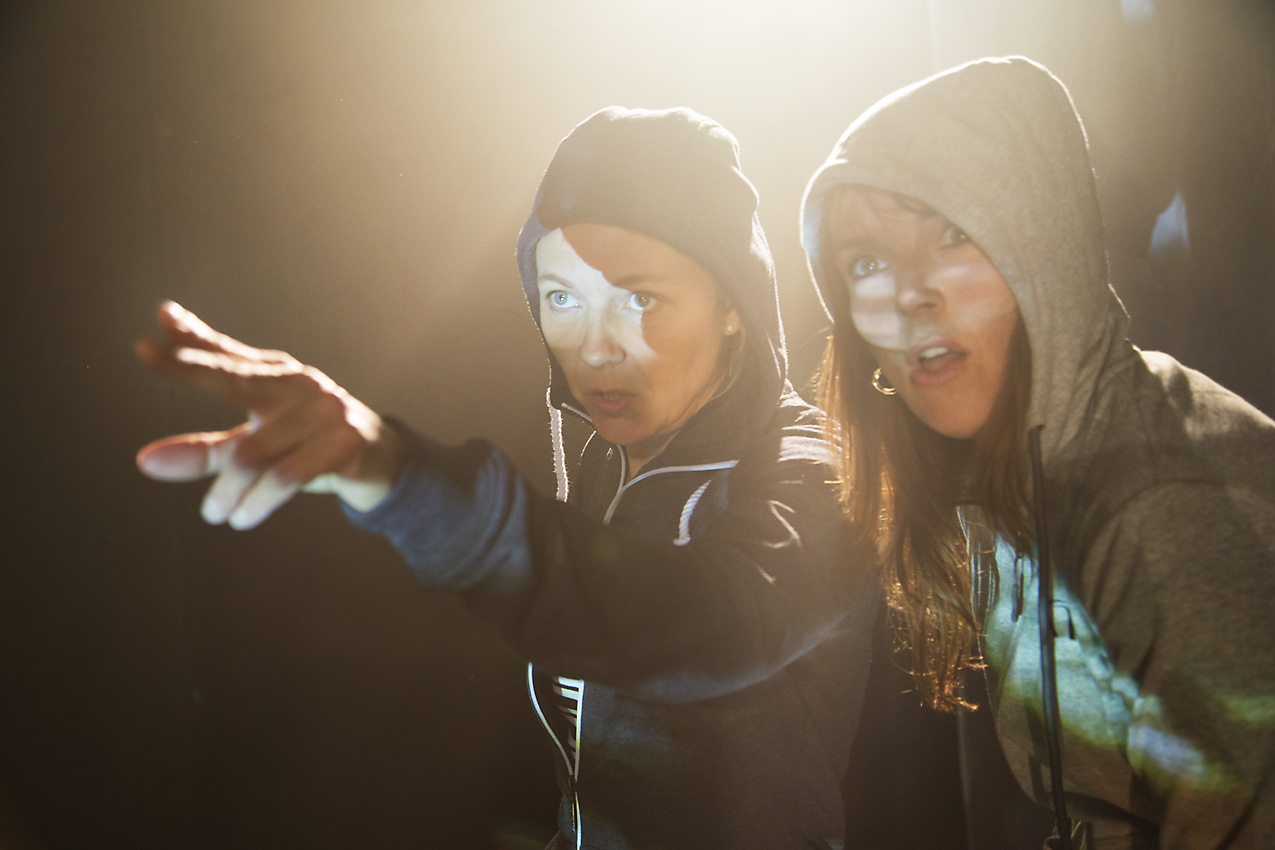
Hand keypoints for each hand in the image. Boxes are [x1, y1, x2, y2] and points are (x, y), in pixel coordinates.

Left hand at [135, 301, 404, 528]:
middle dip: (190, 369)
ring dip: (227, 491)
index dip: (189, 342)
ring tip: (215, 514)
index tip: (150, 333)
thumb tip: (144, 462)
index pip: (225, 357)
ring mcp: (324, 412)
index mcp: (277, 376)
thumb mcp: (257, 445)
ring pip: (254, 453)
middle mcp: (298, 385)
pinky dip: (258, 502)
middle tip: (149, 358)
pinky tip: (243, 517)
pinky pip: (288, 477)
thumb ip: (203, 449)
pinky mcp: (345, 444)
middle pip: (235, 377)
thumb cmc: (310, 444)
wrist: (381, 460)